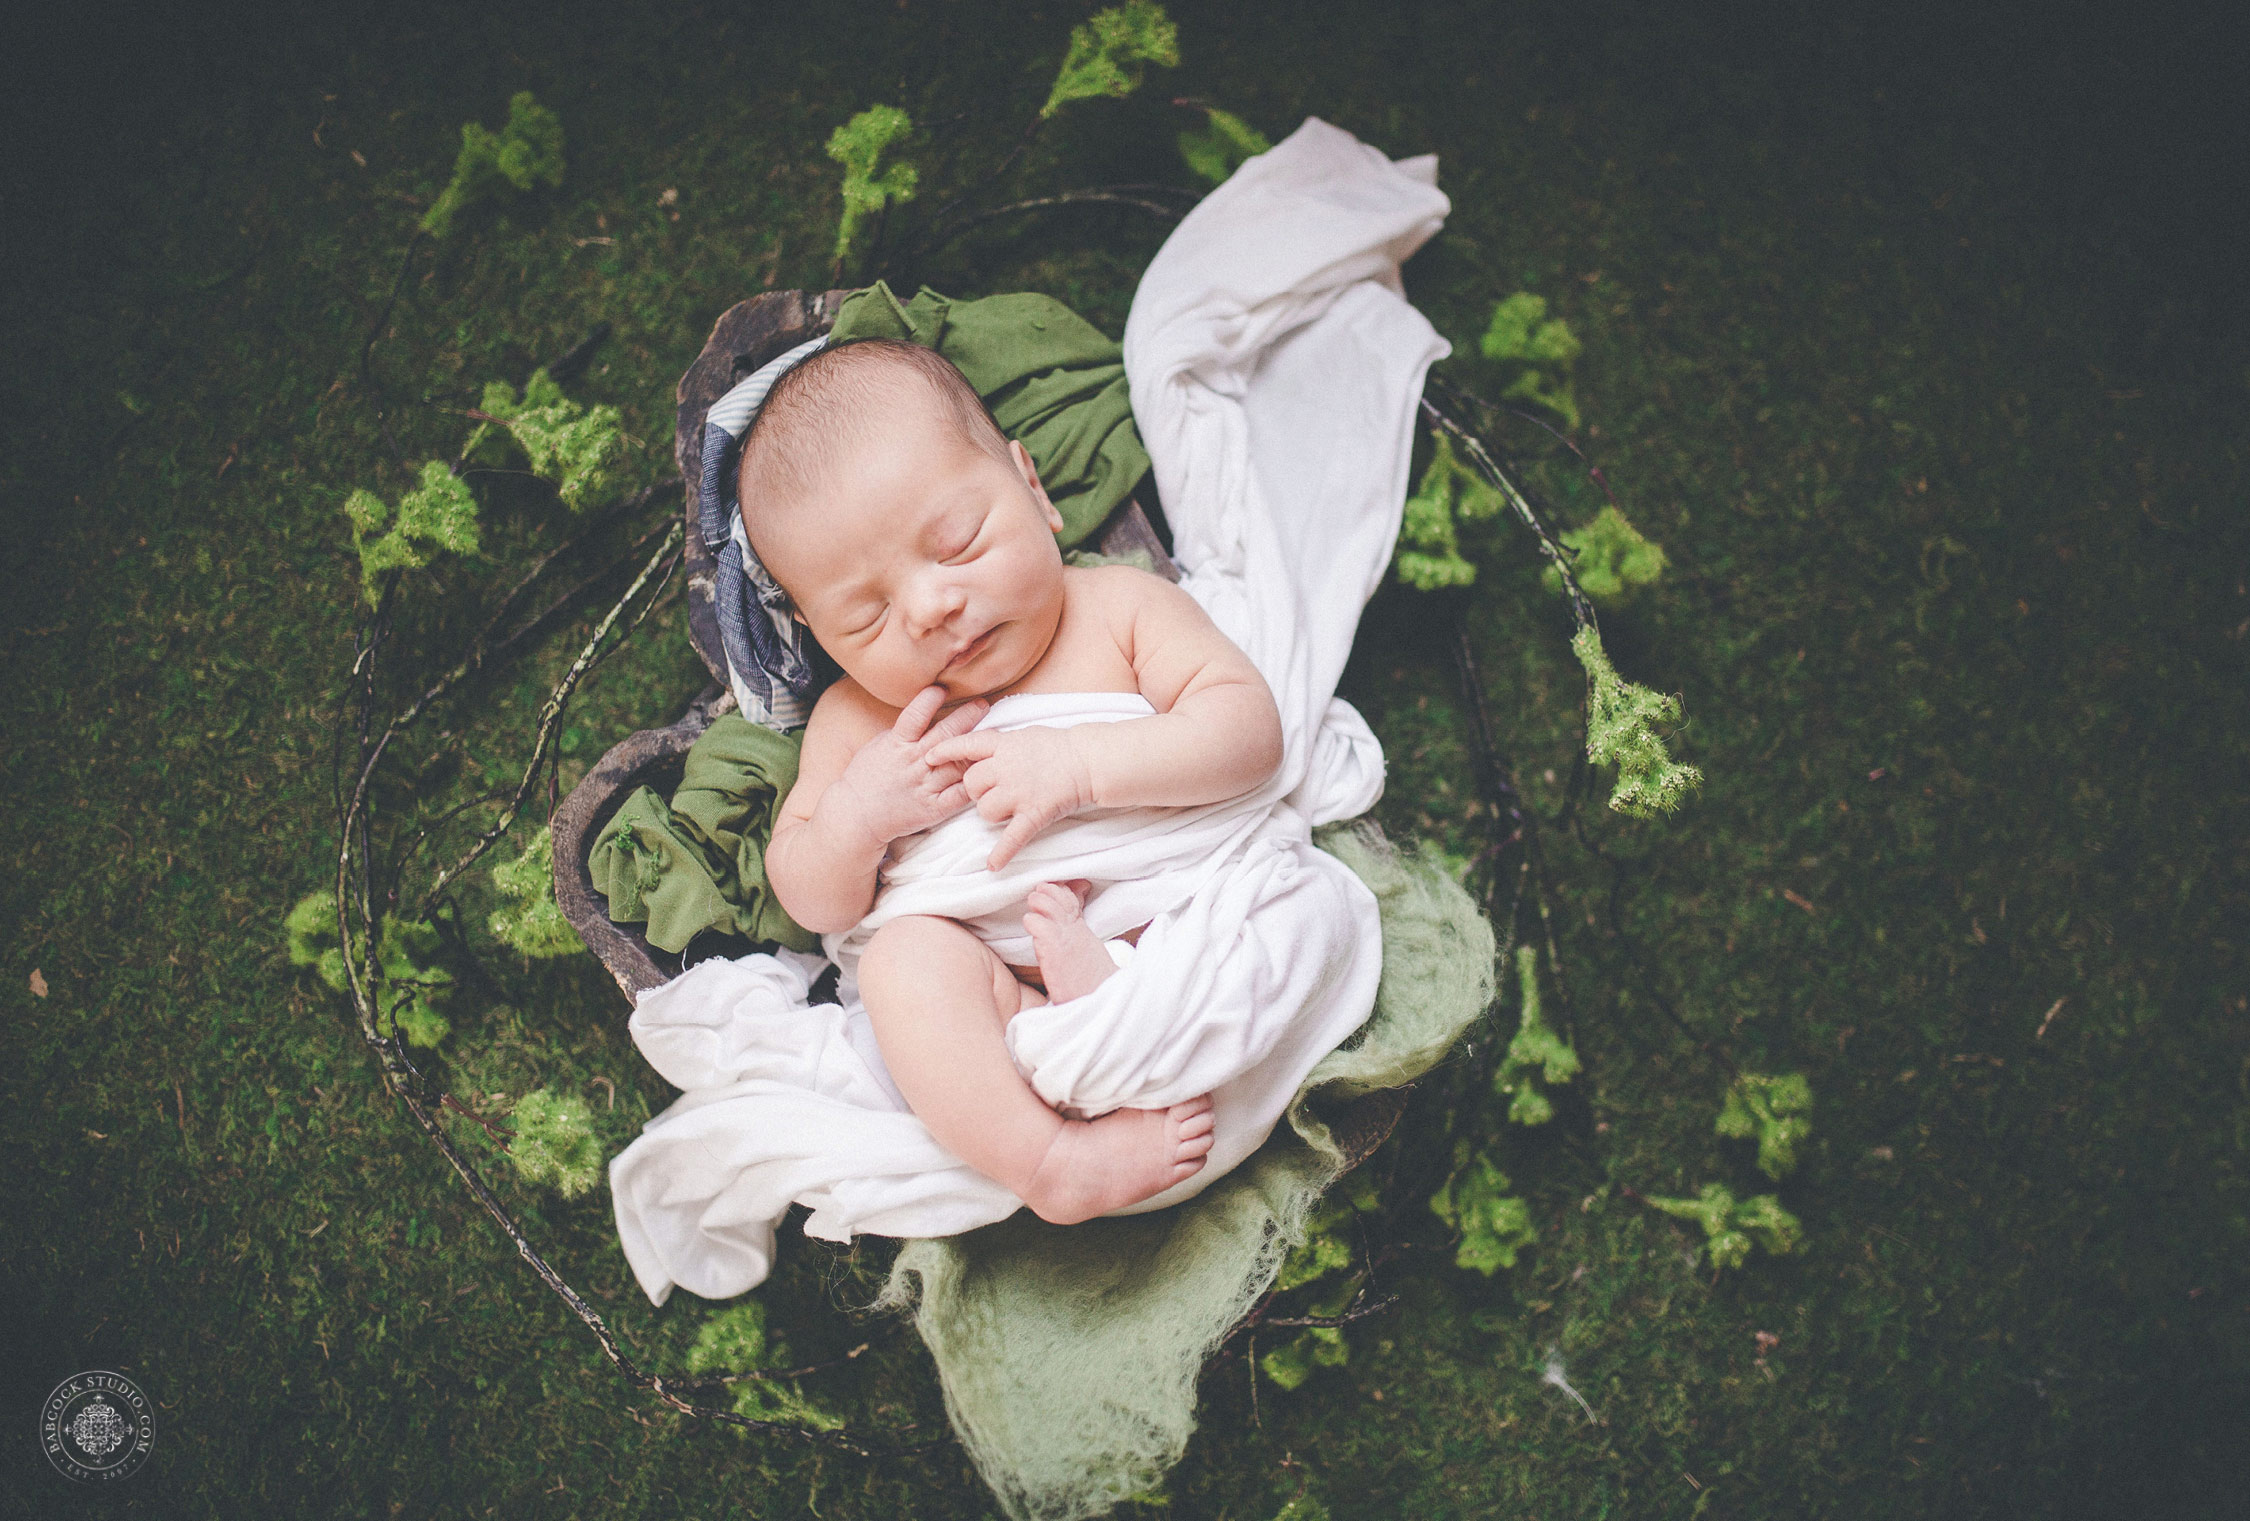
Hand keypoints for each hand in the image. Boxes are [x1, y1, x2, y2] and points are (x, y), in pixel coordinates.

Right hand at [825, 686, 987, 851]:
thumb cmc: (867, 777)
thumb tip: (926, 711)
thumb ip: (904, 731)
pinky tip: (986, 771)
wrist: (857, 815)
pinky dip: (974, 782)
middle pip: (944, 736)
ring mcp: (925, 786)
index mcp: (897, 744)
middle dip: (966, 718)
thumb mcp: (879, 745)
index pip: (914, 716)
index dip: (928, 701)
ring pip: (957, 763)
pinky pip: (960, 794)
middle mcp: (913, 763)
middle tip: (983, 705)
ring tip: (994, 735)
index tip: (942, 688)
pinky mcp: (934, 807)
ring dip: (976, 748)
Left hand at [923, 725, 1095, 870]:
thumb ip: (1002, 744)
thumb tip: (985, 749)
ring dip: (992, 814)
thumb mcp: (1025, 735)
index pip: (966, 745)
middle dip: (976, 791)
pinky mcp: (1034, 813)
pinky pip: (1012, 838)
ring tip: (1008, 810)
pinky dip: (1002, 854)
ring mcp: (1019, 792)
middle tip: (992, 791)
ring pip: (985, 811)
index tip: (929, 757)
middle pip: (970, 784)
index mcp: (1003, 745)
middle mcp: (1006, 768)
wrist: (1089, 760)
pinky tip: (993, 866)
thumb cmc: (1060, 745)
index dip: (945, 751)